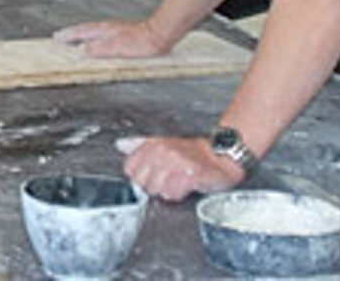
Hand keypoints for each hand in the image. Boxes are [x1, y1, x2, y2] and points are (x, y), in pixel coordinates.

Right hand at [54, 19, 171, 57]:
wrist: (159, 36)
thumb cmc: (141, 43)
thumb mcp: (116, 48)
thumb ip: (97, 49)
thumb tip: (81, 50)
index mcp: (103, 31)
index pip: (80, 33)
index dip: (68, 36)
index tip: (57, 37)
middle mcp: (107, 28)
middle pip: (84, 30)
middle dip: (72, 33)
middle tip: (60, 36)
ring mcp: (115, 29)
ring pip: (93, 31)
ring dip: (82, 34)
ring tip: (75, 38)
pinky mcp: (123, 33)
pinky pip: (102, 34)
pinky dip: (93, 37)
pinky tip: (98, 41)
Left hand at [116, 135, 244, 200]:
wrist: (220, 157)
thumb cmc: (191, 154)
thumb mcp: (163, 145)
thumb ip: (140, 145)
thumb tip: (120, 144)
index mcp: (153, 144)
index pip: (130, 169)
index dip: (140, 176)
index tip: (153, 174)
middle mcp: (162, 151)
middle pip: (142, 183)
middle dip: (153, 185)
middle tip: (168, 179)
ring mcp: (176, 162)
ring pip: (157, 190)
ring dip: (168, 190)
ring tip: (178, 182)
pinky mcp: (190, 174)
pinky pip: (173, 194)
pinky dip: (179, 194)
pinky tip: (186, 186)